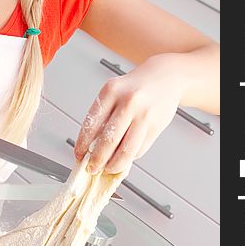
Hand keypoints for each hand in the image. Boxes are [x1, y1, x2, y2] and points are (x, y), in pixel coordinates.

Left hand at [74, 54, 185, 173]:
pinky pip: (139, 149)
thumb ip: (103, 116)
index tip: (78, 155)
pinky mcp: (156, 126)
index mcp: (111, 91)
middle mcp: (128, 102)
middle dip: (97, 160)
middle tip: (92, 168)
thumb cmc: (135, 87)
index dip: (82, 144)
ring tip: (108, 168)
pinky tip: (124, 158)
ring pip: (126, 150)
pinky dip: (130, 158)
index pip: (91, 123)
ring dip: (114, 165)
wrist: (165, 77)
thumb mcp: (114, 92)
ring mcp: (144, 115)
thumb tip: (90, 146)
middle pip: (108, 140)